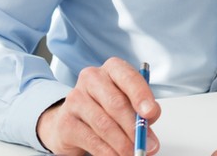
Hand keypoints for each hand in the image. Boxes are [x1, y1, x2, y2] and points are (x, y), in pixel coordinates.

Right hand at [36, 57, 160, 155]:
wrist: (72, 122)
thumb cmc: (106, 109)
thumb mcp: (128, 105)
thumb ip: (142, 115)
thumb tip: (150, 137)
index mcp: (112, 69)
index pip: (128, 77)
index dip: (141, 95)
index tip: (151, 113)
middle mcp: (92, 78)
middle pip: (116, 103)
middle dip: (134, 127)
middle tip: (146, 144)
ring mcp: (76, 99)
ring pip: (104, 124)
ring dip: (123, 143)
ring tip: (134, 153)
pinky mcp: (66, 121)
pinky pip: (92, 139)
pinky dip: (108, 152)